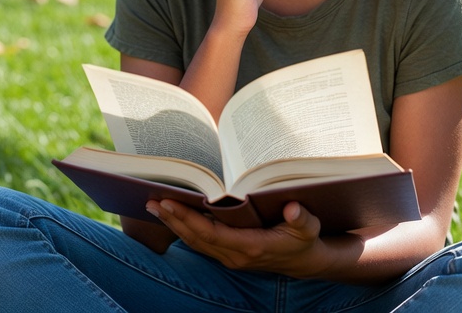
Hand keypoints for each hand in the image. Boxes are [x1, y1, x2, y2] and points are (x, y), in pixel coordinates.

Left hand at [146, 199, 329, 277]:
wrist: (306, 261)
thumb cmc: (305, 239)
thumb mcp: (310, 228)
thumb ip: (302, 219)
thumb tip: (293, 208)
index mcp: (250, 247)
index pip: (210, 234)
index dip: (187, 219)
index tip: (169, 203)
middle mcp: (235, 255)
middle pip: (196, 238)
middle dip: (172, 220)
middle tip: (151, 201)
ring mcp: (230, 257)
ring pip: (195, 242)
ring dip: (174, 225)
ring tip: (154, 206)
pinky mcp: (229, 254)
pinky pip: (201, 243)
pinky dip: (184, 229)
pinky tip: (173, 217)